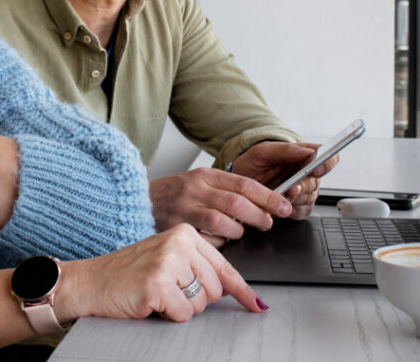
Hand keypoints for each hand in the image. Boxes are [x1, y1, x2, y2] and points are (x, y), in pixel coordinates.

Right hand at [58, 224, 266, 322]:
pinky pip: (183, 314)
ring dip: (181, 308)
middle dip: (195, 300)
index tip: (256, 304)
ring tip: (157, 294)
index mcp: (184, 233)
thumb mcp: (166, 259)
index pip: (224, 266)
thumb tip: (233, 289)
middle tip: (169, 291)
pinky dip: (168, 315)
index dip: (242, 291)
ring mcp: (168, 261)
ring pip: (201, 303)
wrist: (91, 281)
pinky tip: (150, 301)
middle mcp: (179, 242)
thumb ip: (197, 266)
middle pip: (215, 289)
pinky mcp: (158, 282)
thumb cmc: (127, 273)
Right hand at [149, 169, 291, 245]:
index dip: (269, 196)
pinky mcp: (176, 228)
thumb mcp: (198, 183)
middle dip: (259, 216)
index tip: (284, 206)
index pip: (244, 184)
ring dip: (237, 231)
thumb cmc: (172, 195)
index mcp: (204, 176)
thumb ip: (225, 190)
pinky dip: (217, 244)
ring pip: (223, 222)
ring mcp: (184, 209)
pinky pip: (206, 240)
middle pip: (237, 203)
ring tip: (238, 232)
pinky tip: (217, 241)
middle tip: (267, 223)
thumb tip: (261, 203)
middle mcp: (194, 190)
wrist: (135, 201)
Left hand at [231, 141, 337, 219]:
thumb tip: (307, 152)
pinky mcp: (300, 208)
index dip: (327, 164)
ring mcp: (305, 192)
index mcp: (305, 157)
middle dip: (302, 186)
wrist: (242, 182)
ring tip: (279, 195)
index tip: (316, 169)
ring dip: (293, 199)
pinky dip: (290, 210)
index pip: (329, 158)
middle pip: (316, 182)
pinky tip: (279, 204)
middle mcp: (308, 175)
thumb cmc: (253, 163)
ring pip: (308, 199)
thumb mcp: (263, 151)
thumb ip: (285, 150)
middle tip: (290, 188)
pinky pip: (301, 212)